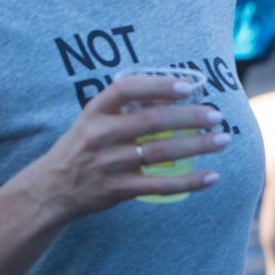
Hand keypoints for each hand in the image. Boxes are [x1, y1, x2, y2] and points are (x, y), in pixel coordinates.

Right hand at [26, 75, 229, 222]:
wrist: (51, 189)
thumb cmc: (81, 147)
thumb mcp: (93, 120)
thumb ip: (125, 108)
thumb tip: (171, 95)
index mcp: (94, 112)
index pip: (126, 89)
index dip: (157, 85)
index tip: (187, 85)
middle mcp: (100, 135)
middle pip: (151, 121)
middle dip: (188, 116)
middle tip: (216, 115)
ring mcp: (108, 164)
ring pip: (160, 152)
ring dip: (196, 145)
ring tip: (223, 139)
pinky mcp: (118, 190)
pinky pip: (160, 185)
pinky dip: (188, 182)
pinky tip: (211, 176)